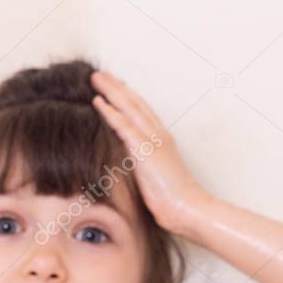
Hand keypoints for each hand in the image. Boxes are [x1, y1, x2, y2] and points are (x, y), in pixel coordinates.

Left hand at [90, 70, 207, 235]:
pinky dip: (110, 112)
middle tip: (99, 74)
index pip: (141, 112)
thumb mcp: (154, 177)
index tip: (112, 86)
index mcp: (161, 140)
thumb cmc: (173, 201)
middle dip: (116, 86)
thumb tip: (126, 165)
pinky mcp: (145, 149)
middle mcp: (158, 134)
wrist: (187, 209)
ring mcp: (152, 139)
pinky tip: (98, 101)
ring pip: (129, 107)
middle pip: (134, 103)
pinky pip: (124, 125)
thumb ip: (142, 165)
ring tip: (95, 78)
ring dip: (111, 91)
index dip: (126, 97)